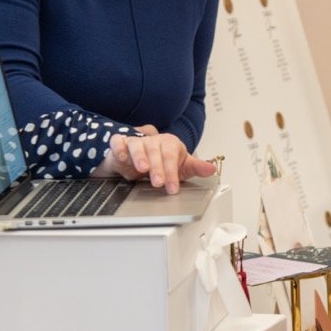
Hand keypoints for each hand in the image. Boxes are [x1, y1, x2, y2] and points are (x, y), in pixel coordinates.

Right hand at [95, 127, 216, 192]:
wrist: (142, 158)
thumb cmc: (163, 161)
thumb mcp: (181, 165)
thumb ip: (196, 168)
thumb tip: (212, 169)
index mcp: (169, 144)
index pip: (171, 157)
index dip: (172, 173)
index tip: (172, 188)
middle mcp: (153, 141)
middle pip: (155, 152)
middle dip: (157, 168)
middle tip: (158, 183)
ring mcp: (137, 141)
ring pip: (137, 146)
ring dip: (140, 157)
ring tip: (142, 169)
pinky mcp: (121, 144)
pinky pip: (118, 142)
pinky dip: (119, 148)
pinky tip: (122, 157)